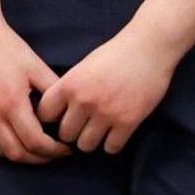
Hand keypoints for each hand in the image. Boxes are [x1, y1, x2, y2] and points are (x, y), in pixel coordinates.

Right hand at [0, 18, 67, 163]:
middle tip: (55, 153)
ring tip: (37, 149)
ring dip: (20, 155)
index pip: (34, 141)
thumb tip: (70, 111)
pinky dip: (1, 147)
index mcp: (11, 102)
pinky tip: (15, 139)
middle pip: (17, 153)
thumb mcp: (36, 66)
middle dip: (39, 158)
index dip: (53, 150)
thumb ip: (53, 90)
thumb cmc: (7, 47)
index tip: (67, 148)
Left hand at [37, 29, 178, 154]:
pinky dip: (113, 143)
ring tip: (100, 130)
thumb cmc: (117, 54)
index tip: (63, 116)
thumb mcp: (84, 66)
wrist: (150, 47)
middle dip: (74, 132)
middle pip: (65, 135)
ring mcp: (106, 113)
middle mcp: (85, 101)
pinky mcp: (128, 121)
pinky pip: (111, 148)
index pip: (45, 115)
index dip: (53, 118)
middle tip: (84, 126)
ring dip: (92, 140)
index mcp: (70, 84)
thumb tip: (58, 113)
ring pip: (86, 146)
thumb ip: (70, 88)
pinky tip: (117, 132)